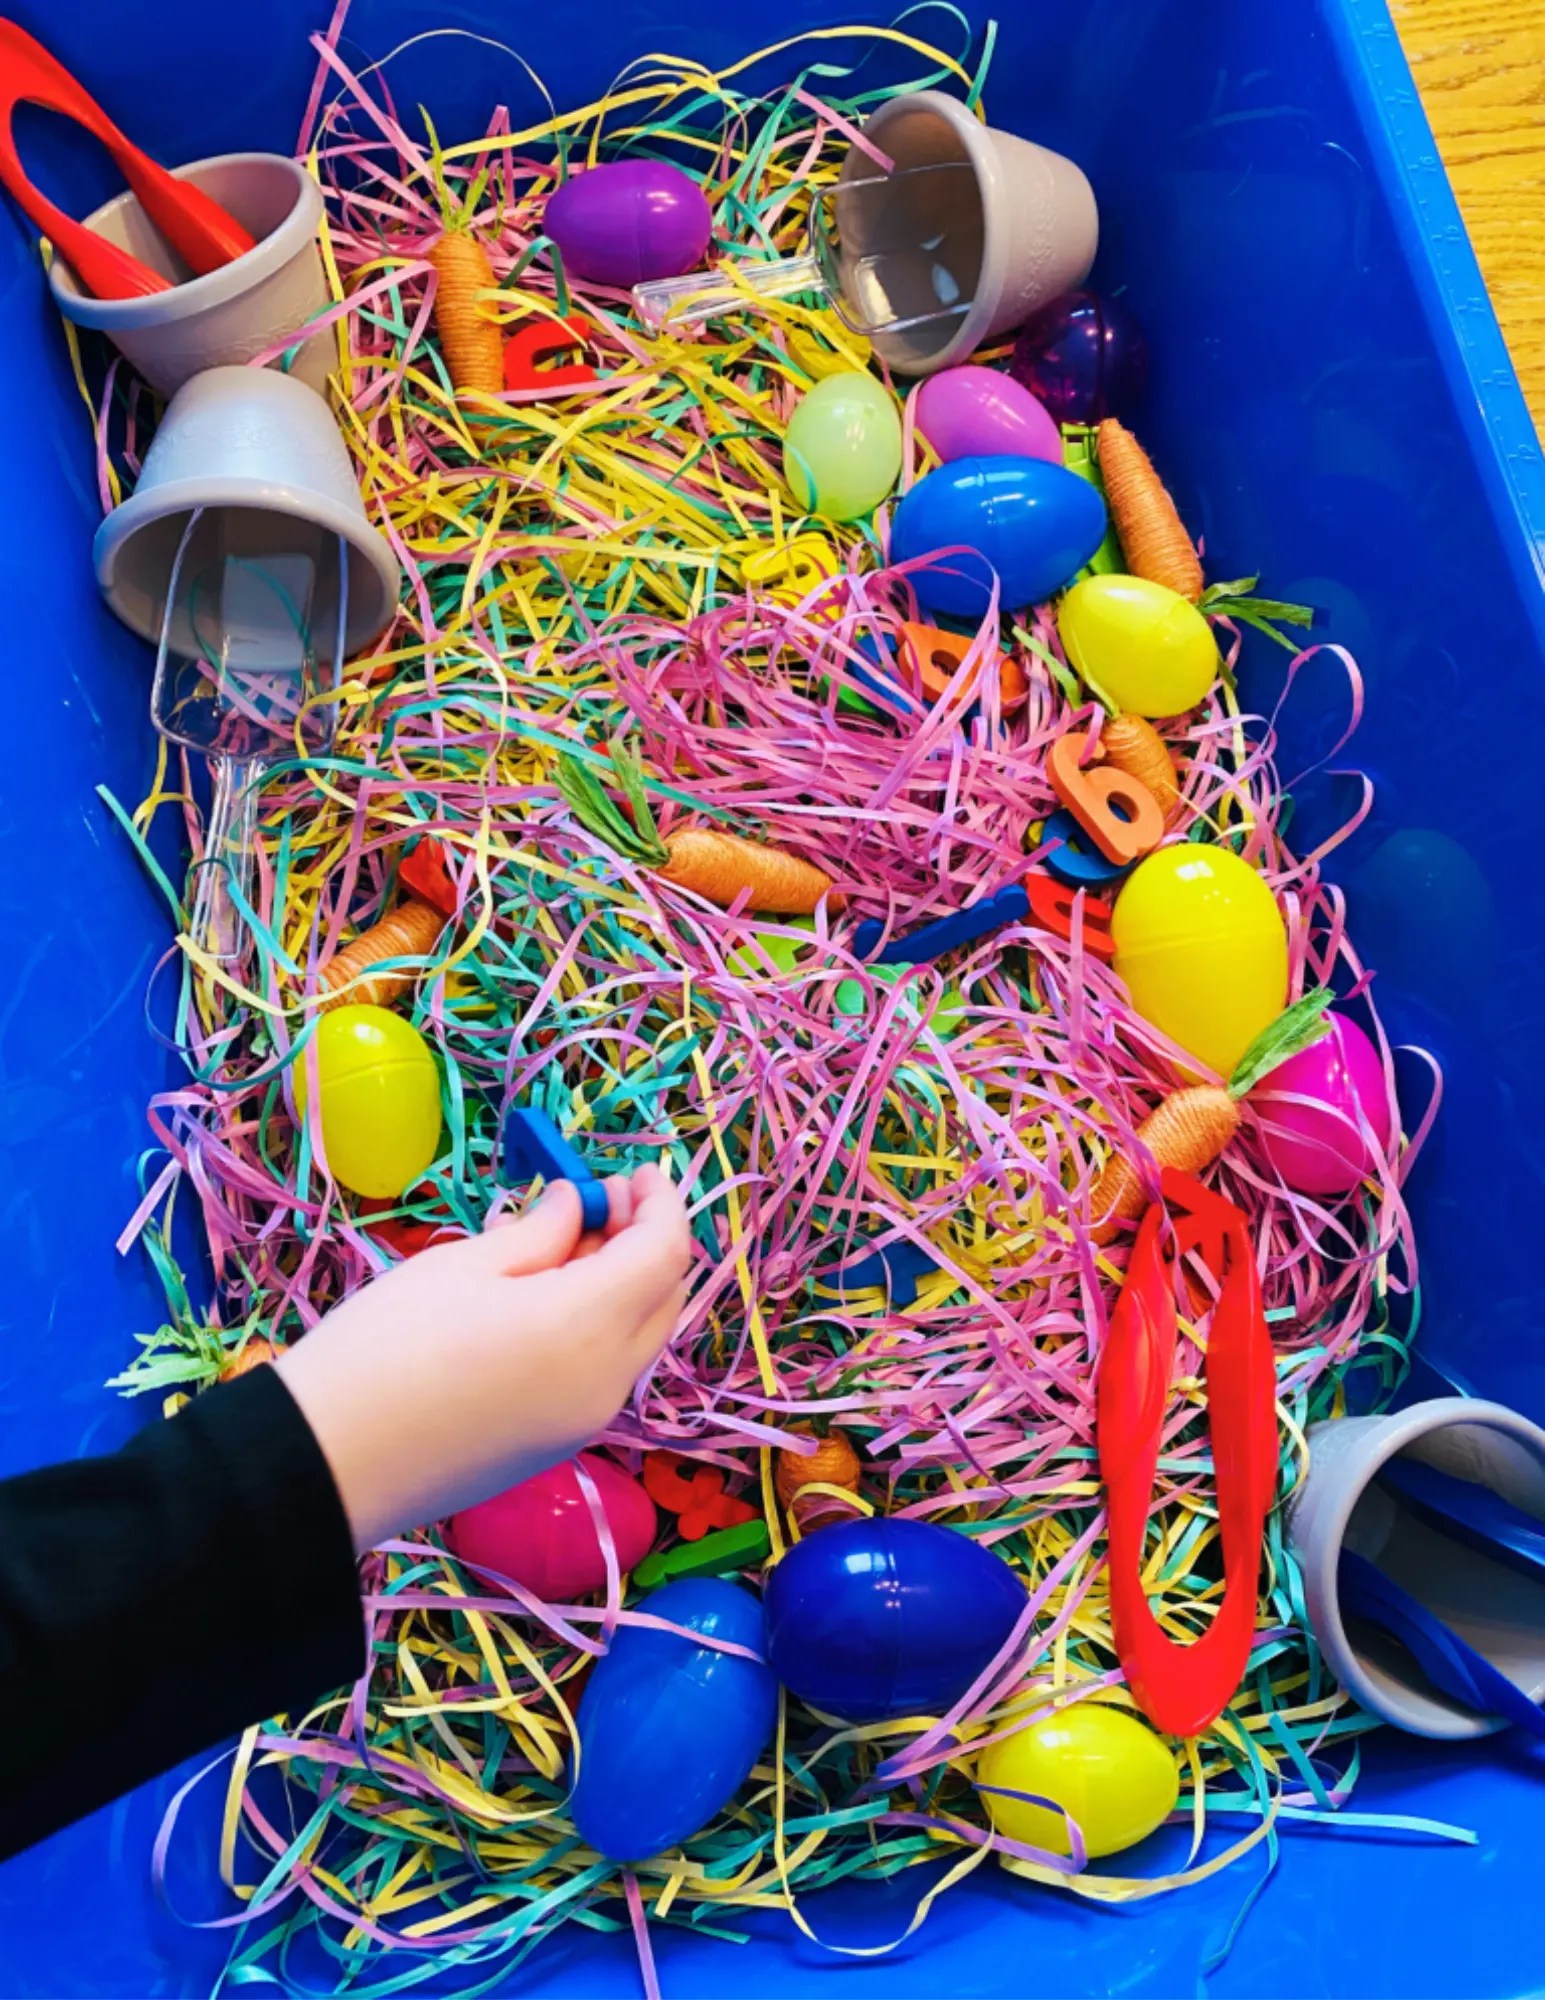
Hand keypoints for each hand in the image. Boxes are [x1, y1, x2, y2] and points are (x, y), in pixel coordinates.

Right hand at [276, 1167, 689, 1552]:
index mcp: (587, 1325)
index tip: (631, 1171)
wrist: (326, 1467)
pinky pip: (608, 1371)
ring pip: (641, 1335)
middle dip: (645, 1240)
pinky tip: (549, 1300)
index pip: (666, 1252)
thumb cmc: (385, 1347)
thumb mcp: (461, 1269)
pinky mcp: (560, 1446)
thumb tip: (577, 1207)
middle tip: (596, 1201)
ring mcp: (588, 1421)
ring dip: (625, 1283)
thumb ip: (538, 1234)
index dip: (660, 1203)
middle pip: (665, 1295)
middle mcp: (606, 1379)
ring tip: (564, 1244)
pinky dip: (603, 1324)